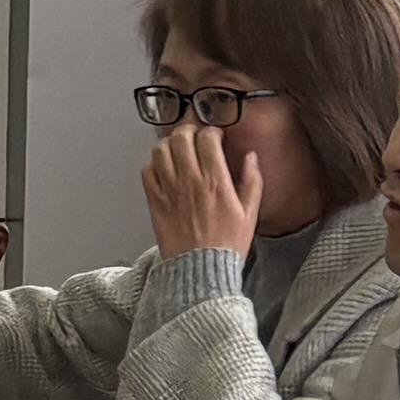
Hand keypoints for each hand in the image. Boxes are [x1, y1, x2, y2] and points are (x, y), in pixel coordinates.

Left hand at [139, 119, 262, 261]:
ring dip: (168, 143)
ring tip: (177, 148)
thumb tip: (251, 157)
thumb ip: (252, 181)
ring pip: (160, 150)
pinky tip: (163, 168)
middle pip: (181, 138)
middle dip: (188, 130)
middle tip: (193, 135)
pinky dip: (153, 163)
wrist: (200, 269)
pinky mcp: (155, 201)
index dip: (210, 131)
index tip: (214, 135)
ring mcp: (169, 190)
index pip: (207, 139)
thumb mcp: (250, 212)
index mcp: (216, 182)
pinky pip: (147, 171)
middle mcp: (190, 181)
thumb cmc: (226, 244)